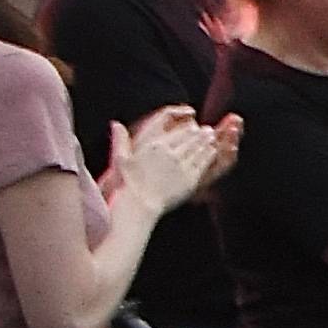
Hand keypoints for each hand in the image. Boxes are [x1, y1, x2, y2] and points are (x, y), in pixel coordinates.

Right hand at [104, 110, 229, 213]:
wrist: (139, 204)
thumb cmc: (128, 184)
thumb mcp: (121, 159)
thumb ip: (120, 140)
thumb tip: (115, 124)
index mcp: (155, 146)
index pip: (179, 132)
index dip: (189, 128)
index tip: (193, 126)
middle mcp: (170, 154)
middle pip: (192, 138)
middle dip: (202, 133)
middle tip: (208, 130)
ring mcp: (182, 166)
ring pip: (200, 149)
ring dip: (207, 142)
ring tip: (211, 138)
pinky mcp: (190, 178)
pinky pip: (203, 162)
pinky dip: (209, 155)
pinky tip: (211, 152)